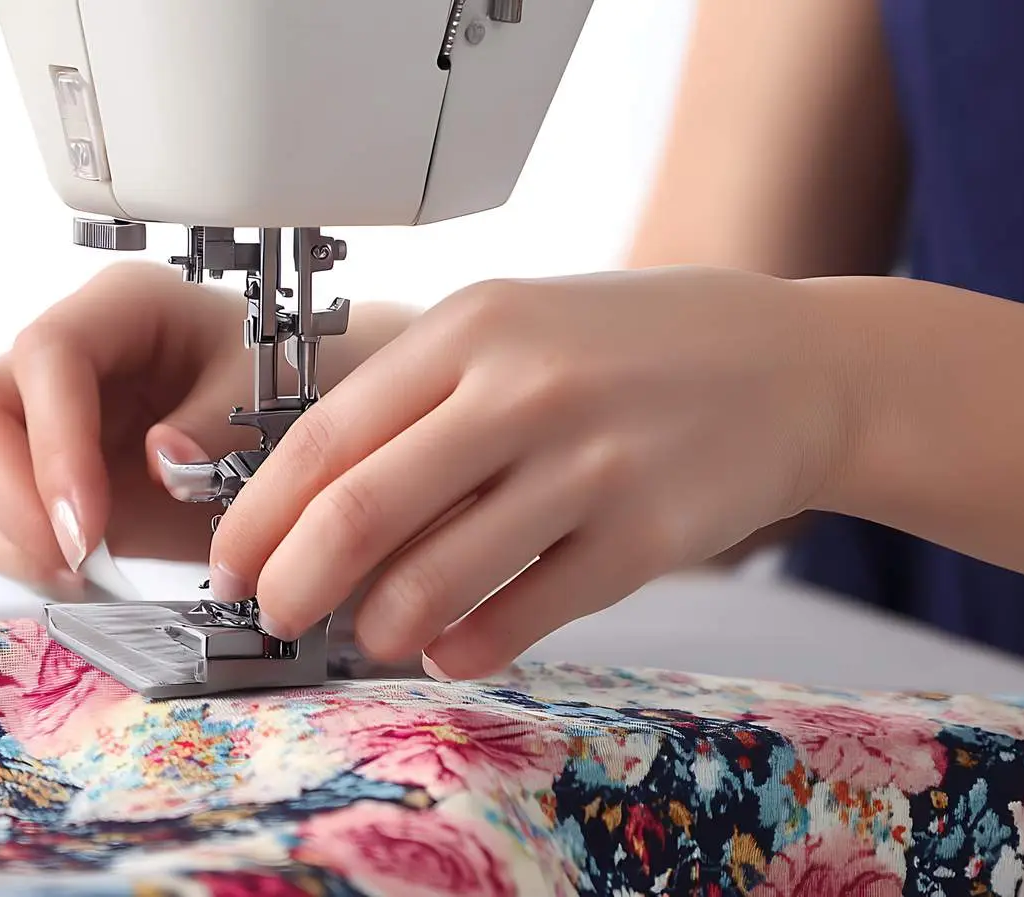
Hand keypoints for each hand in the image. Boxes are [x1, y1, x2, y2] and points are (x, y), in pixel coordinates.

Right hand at [0, 262, 413, 593]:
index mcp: (122, 307)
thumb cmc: (282, 393)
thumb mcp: (274, 396)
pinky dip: (19, 557)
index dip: (55, 442)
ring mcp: (35, 418)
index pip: (47, 354)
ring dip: (11, 538)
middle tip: (79, 559)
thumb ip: (219, 425)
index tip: (88, 525)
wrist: (296, 432)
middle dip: (10, 498)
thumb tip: (158, 460)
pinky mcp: (31, 476)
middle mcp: (61, 356)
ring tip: (88, 573)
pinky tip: (83, 573)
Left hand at [208, 266, 860, 678]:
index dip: (260, 513)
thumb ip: (418, 399)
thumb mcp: (516, 324)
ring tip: (369, 633)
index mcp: (473, 325)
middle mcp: (526, 389)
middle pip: (362, 512)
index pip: (326, 435)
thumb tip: (310, 504)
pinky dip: (465, 649)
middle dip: (293, 583)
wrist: (793, 366)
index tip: (230, 562)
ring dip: (378, 627)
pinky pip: (521, 619)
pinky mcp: (645, 539)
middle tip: (274, 615)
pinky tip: (450, 647)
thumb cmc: (631, 348)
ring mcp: (590, 465)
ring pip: (436, 580)